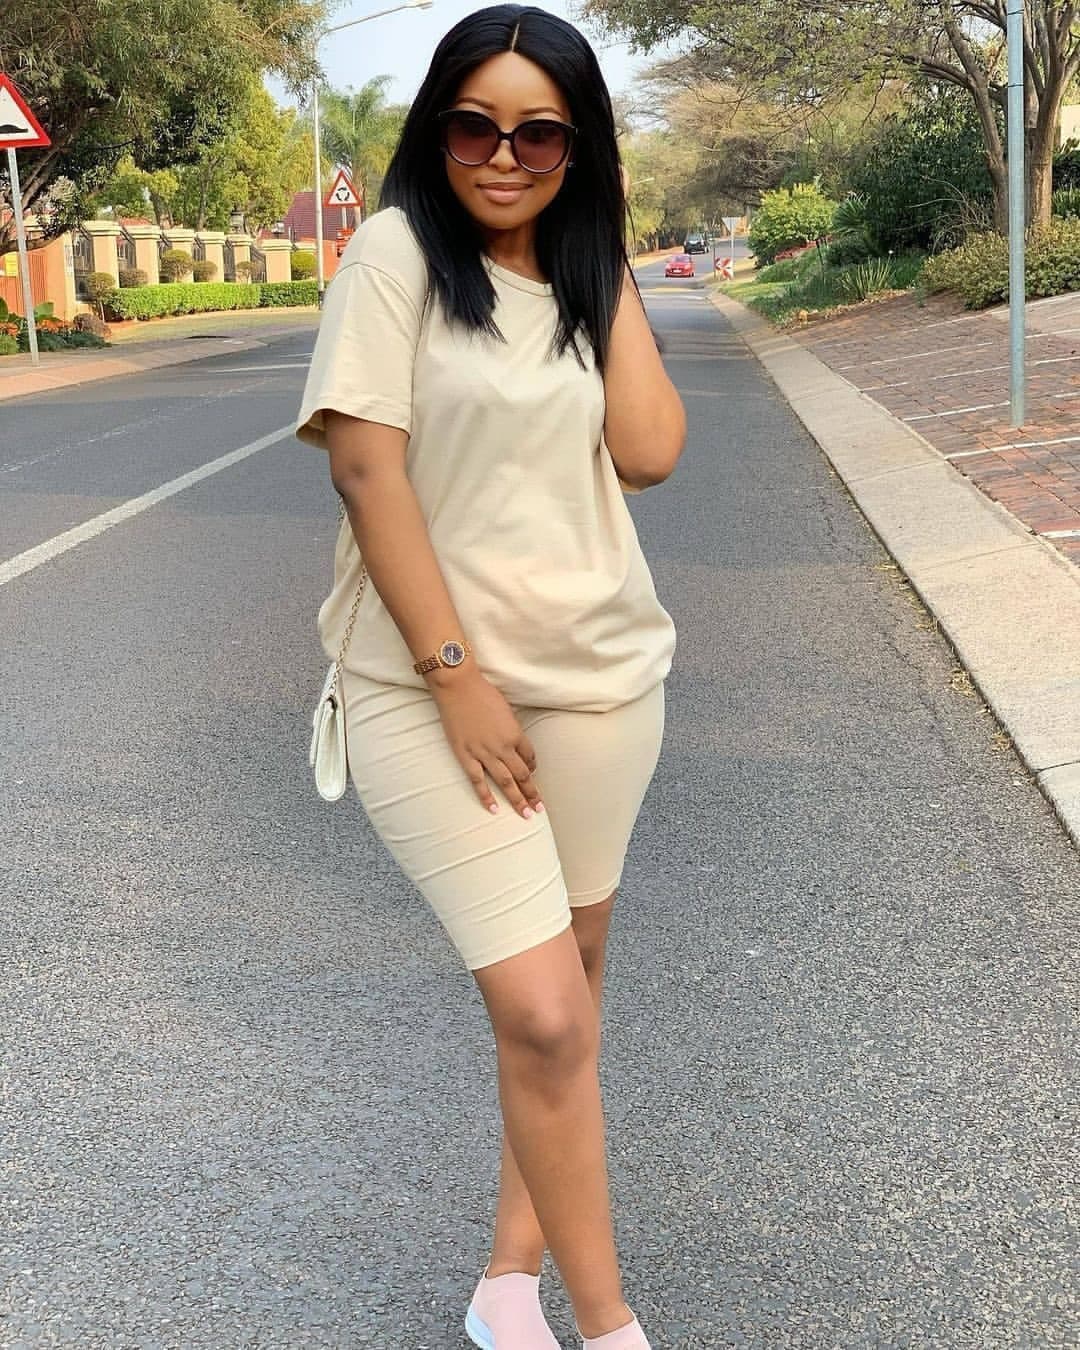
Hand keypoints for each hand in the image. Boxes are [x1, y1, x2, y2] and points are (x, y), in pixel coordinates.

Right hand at [428, 668, 544, 818]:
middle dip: (532, 793)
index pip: (530, 757)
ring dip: (517, 799)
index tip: (533, 774)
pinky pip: (478, 781)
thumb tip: (514, 744)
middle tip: (539, 808)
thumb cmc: (483, 693)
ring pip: (505, 782)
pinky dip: (486, 796)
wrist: (458, 688)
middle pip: (522, 775)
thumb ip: (512, 729)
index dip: (533, 768)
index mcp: (516, 734)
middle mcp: (503, 747)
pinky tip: (494, 809)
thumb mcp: (506, 710)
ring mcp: (484, 753)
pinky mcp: (466, 756)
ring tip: (526, 814)